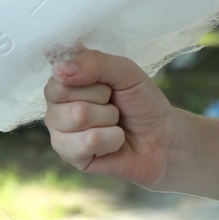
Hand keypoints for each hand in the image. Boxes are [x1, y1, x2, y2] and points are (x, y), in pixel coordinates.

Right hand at [43, 46, 183, 188]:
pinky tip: (112, 143)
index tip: (107, 84)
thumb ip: (94, 62)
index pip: (59, 73)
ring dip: (109, 119)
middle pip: (64, 94)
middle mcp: (56, 106)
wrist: (162, 138)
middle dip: (102, 99)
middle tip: (114, 105)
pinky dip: (112, 139)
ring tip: (114, 123)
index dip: (90, 79)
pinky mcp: (70, 157)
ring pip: (78, 116)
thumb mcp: (125, 71)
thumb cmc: (141, 101)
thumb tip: (59, 69)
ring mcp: (60, 133)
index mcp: (65, 81)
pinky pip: (89, 141)